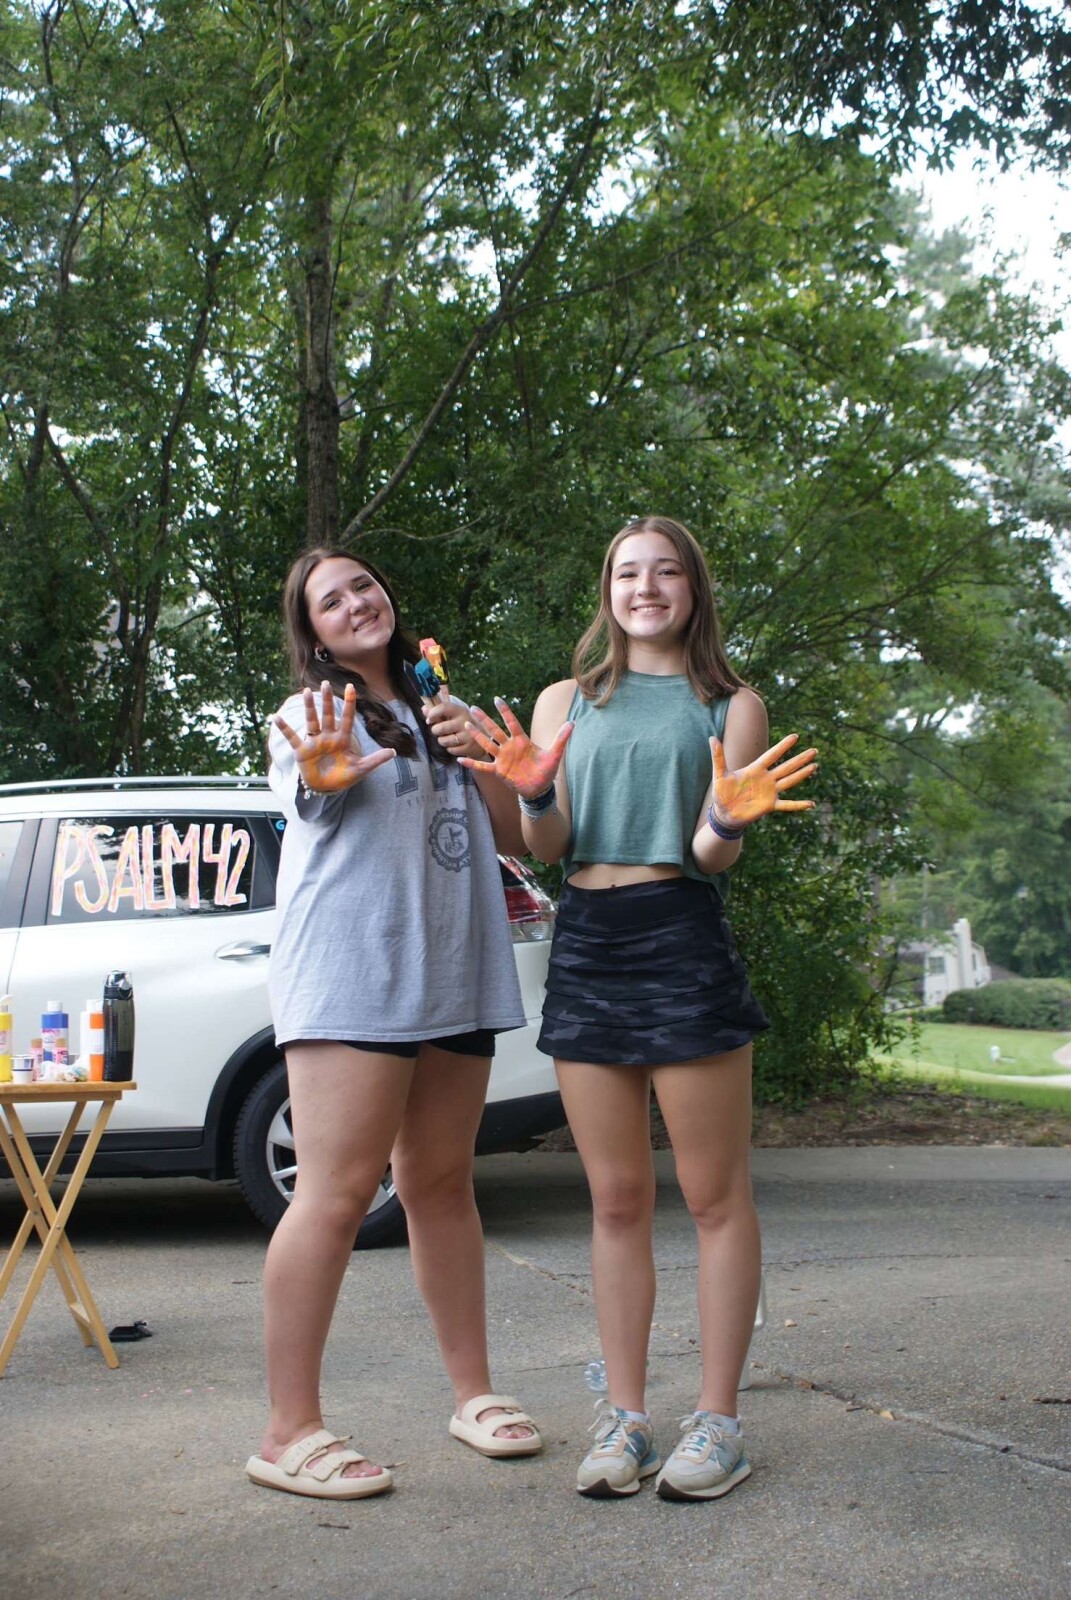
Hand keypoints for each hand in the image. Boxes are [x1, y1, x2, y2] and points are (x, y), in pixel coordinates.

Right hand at [274, 682, 393, 793]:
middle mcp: (328, 737)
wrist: (326, 789)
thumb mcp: (361, 769)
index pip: (348, 719)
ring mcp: (314, 743)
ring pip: (311, 721)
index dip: (349, 703)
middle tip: (325, 683)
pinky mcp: (302, 751)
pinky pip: (292, 737)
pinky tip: (276, 718)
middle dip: (327, 700)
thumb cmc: (343, 777)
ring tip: (306, 692)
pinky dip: (285, 729)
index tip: (351, 687)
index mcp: (342, 739)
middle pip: (328, 715)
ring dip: (309, 708)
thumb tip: (394, 752)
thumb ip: (375, 760)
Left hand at [422, 694, 483, 759]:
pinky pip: (450, 750)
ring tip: (449, 738)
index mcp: (460, 710)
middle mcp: (465, 722)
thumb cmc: (463, 724)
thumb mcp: (454, 715)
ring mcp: (467, 736)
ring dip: (442, 741)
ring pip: (443, 741)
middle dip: (436, 730)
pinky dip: (450, 748)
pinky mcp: (468, 748)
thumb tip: (424, 709)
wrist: (484, 739)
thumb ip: (439, 711)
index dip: (433, 713)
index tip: (429, 719)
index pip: (443, 707)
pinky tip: (456, 744)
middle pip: (440, 728)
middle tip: (439, 731)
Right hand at [459, 697, 572, 797]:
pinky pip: (483, 766)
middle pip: (494, 730)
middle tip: (473, 708)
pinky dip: (472, 763)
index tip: (497, 699)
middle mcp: (509, 747)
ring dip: (477, 736)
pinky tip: (460, 758)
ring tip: (466, 725)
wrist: (540, 788)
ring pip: (486, 744)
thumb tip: (572, 722)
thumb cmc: (546, 770)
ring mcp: (502, 759)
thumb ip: (562, 738)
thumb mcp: (555, 754)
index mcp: (521, 741)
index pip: (512, 723)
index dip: (505, 711)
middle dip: (484, 719)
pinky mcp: (498, 771)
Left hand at [710, 732, 817, 827]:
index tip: (795, 736)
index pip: (772, 755)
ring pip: (790, 781)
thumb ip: (718, 757)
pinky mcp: (770, 805)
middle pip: (786, 767)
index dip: (783, 746)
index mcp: (755, 769)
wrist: (724, 813)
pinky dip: (798, 805)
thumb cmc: (721, 793)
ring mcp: (770, 792)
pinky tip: (811, 804)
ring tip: (815, 766)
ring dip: (802, 774)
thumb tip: (712, 738)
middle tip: (814, 750)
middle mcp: (766, 779)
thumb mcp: (719, 774)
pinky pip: (787, 805)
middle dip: (800, 759)